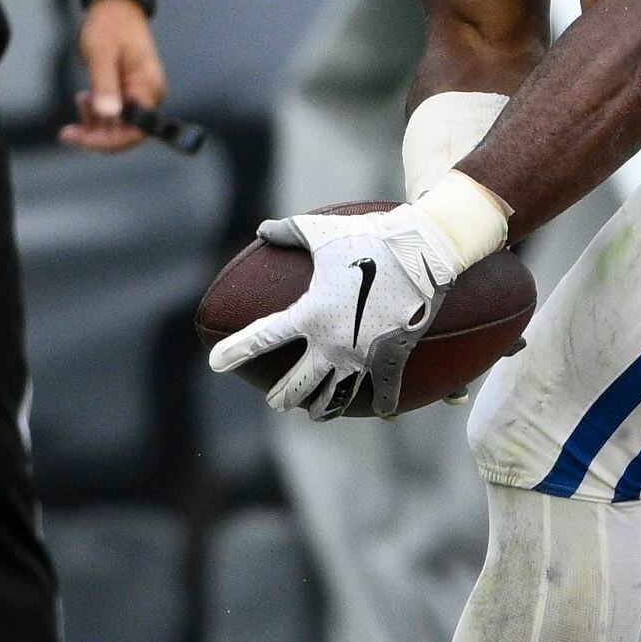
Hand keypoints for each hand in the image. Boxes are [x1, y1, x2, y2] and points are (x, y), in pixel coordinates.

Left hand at [61, 0, 166, 151]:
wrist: (115, 7)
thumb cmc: (110, 26)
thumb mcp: (101, 55)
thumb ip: (105, 86)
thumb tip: (107, 115)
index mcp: (148, 88)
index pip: (135, 132)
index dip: (108, 142)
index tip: (80, 139)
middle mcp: (149, 95)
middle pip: (127, 133)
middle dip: (97, 136)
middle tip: (67, 132)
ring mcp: (142, 93)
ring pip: (120, 125)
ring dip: (96, 123)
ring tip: (80, 102)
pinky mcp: (132, 90)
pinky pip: (118, 113)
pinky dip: (99, 113)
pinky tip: (86, 99)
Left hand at [211, 200, 464, 418]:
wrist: (423, 250)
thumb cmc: (371, 237)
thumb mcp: (323, 231)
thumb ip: (289, 232)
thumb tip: (263, 229)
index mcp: (310, 313)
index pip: (261, 339)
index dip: (235, 352)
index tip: (217, 363)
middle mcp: (331, 342)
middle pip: (296, 386)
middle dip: (281, 397)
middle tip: (275, 400)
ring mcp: (362, 354)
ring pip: (334, 399)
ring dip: (320, 410)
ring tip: (313, 413)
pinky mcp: (393, 357)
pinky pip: (386, 393)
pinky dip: (383, 405)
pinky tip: (382, 412)